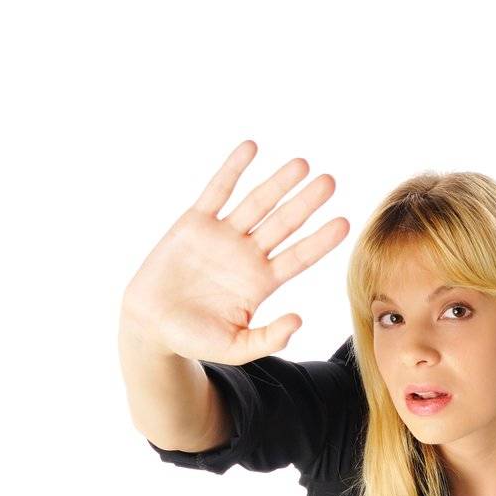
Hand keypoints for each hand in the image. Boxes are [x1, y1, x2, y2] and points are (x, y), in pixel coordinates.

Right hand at [121, 143, 348, 365]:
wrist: (151, 325)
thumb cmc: (194, 339)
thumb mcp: (235, 348)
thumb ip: (267, 338)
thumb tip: (298, 321)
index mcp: (261, 282)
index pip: (298, 257)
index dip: (320, 240)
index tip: (344, 224)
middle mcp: (247, 255)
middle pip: (284, 223)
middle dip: (306, 203)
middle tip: (330, 182)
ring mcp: (223, 236)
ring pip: (257, 203)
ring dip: (279, 183)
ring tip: (302, 164)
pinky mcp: (196, 223)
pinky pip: (217, 190)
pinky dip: (233, 169)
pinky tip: (251, 148)